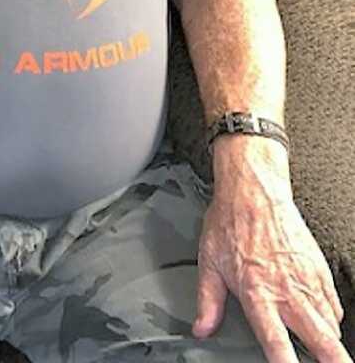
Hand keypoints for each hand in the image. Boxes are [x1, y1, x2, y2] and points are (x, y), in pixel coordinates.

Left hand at [194, 137, 348, 361]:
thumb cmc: (230, 222)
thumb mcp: (209, 262)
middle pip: (321, 339)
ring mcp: (307, 280)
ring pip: (331, 325)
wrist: (254, 189)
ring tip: (331, 356)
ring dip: (331, 343)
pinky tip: (325, 325)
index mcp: (258, 293)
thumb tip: (201, 328)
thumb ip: (208, 301)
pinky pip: (333, 304)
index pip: (277, 342)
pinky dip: (332, 320)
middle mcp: (287, 291)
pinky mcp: (319, 269)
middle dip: (333, 360)